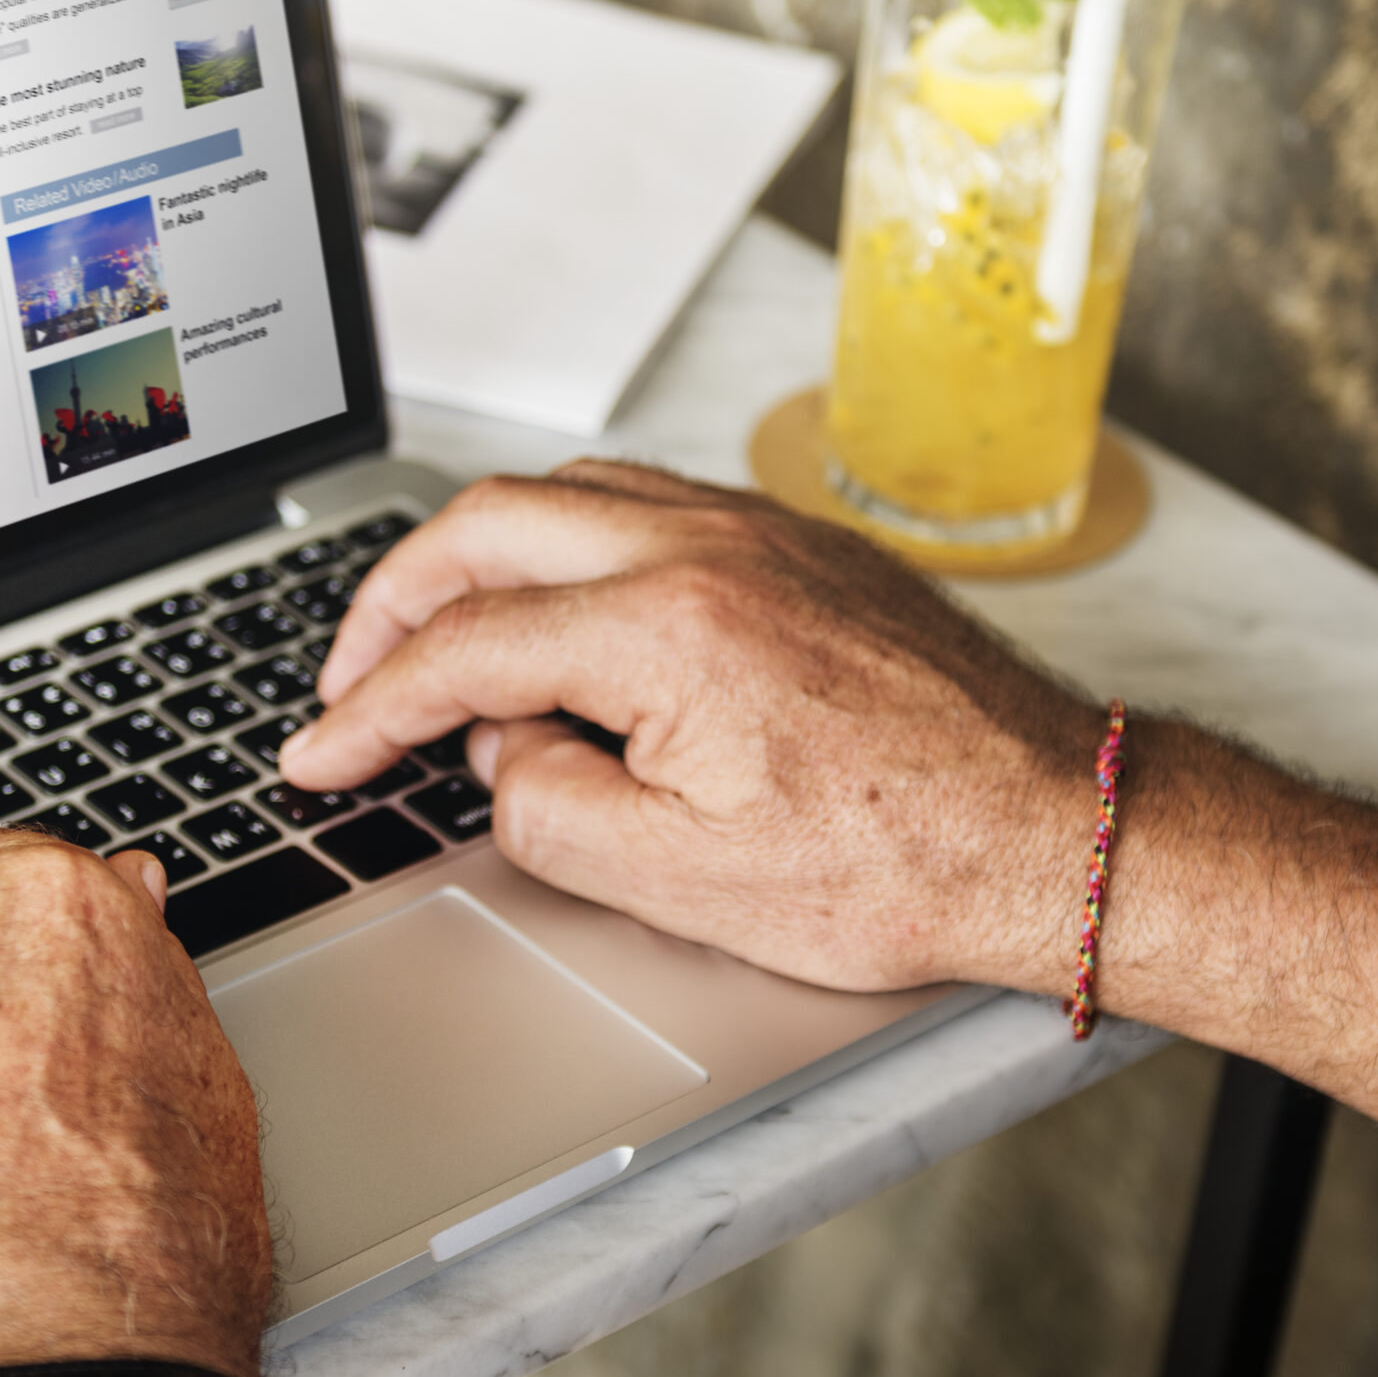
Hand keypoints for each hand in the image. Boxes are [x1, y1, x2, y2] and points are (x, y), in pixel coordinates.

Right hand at [278, 462, 1104, 997]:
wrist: (1058, 833)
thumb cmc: (902, 863)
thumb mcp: (682, 883)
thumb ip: (546, 808)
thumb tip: (500, 750)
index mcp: (665, 628)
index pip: (462, 651)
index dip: (366, 709)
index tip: (319, 753)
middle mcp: (703, 547)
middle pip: (485, 528)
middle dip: (391, 602)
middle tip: (350, 678)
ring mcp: (752, 530)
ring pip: (560, 493)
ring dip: (473, 558)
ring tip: (435, 638)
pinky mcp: (790, 541)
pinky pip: (636, 502)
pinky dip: (559, 545)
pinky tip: (556, 613)